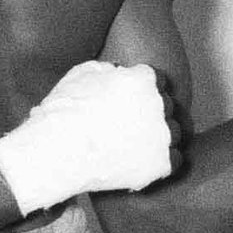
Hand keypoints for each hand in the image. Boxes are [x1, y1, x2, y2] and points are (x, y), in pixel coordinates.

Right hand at [0, 60, 177, 217]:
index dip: (145, 92)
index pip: (159, 81)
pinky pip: (176, 159)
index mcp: (143, 79)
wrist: (56, 152)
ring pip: (176, 132)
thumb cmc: (63, 112)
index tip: (133, 103)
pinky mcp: (161, 164)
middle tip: (132, 126)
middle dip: (153, 114)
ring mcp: (162, 135)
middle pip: (168, 106)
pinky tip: (144, 161)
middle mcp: (159, 104)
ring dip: (160, 136)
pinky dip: (163, 161)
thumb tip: (119, 69)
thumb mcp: (83, 75)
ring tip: (137, 145)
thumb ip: (110, 69)